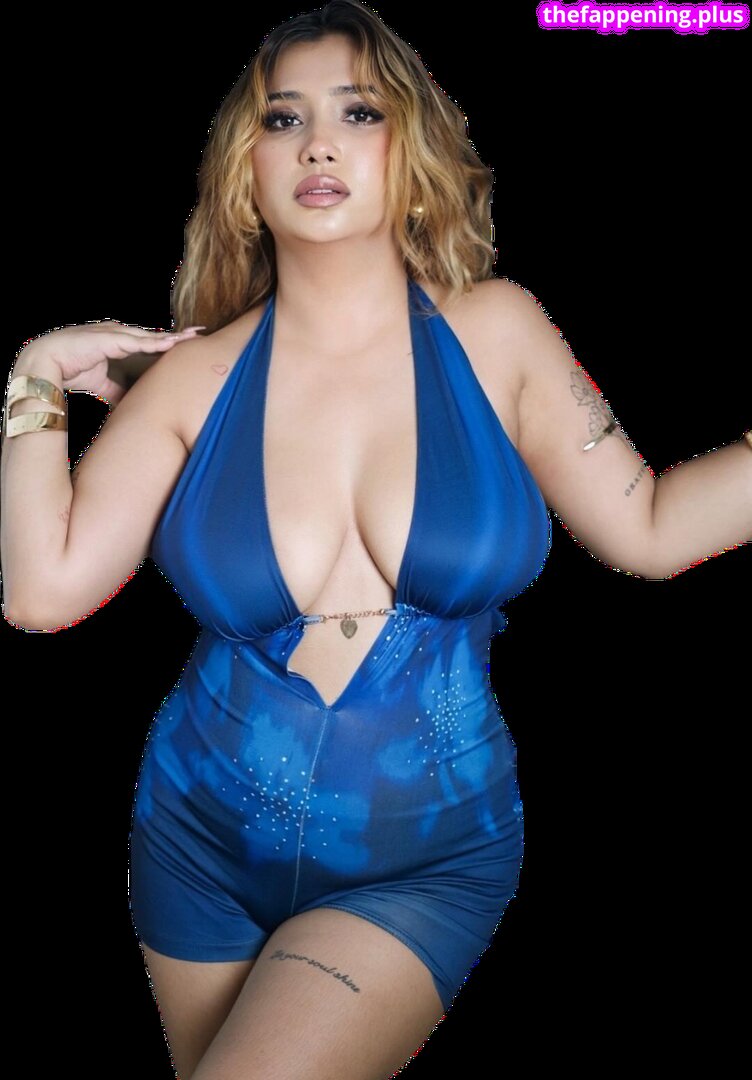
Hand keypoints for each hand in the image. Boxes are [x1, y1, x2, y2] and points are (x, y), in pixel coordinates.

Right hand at [16, 321, 204, 406]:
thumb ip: (119, 391)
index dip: (169, 344)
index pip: (149, 343)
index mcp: (117, 342)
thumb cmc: (70, 369)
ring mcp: (112, 334)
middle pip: (154, 336)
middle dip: (177, 335)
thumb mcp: (103, 383)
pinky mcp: (107, 338)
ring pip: (148, 336)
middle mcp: (117, 334)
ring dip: (170, 338)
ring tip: (191, 337)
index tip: (190, 344)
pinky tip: (168, 343)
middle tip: (200, 333)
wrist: (44, 364)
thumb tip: (133, 406)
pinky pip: (135, 341)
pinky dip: (152, 342)